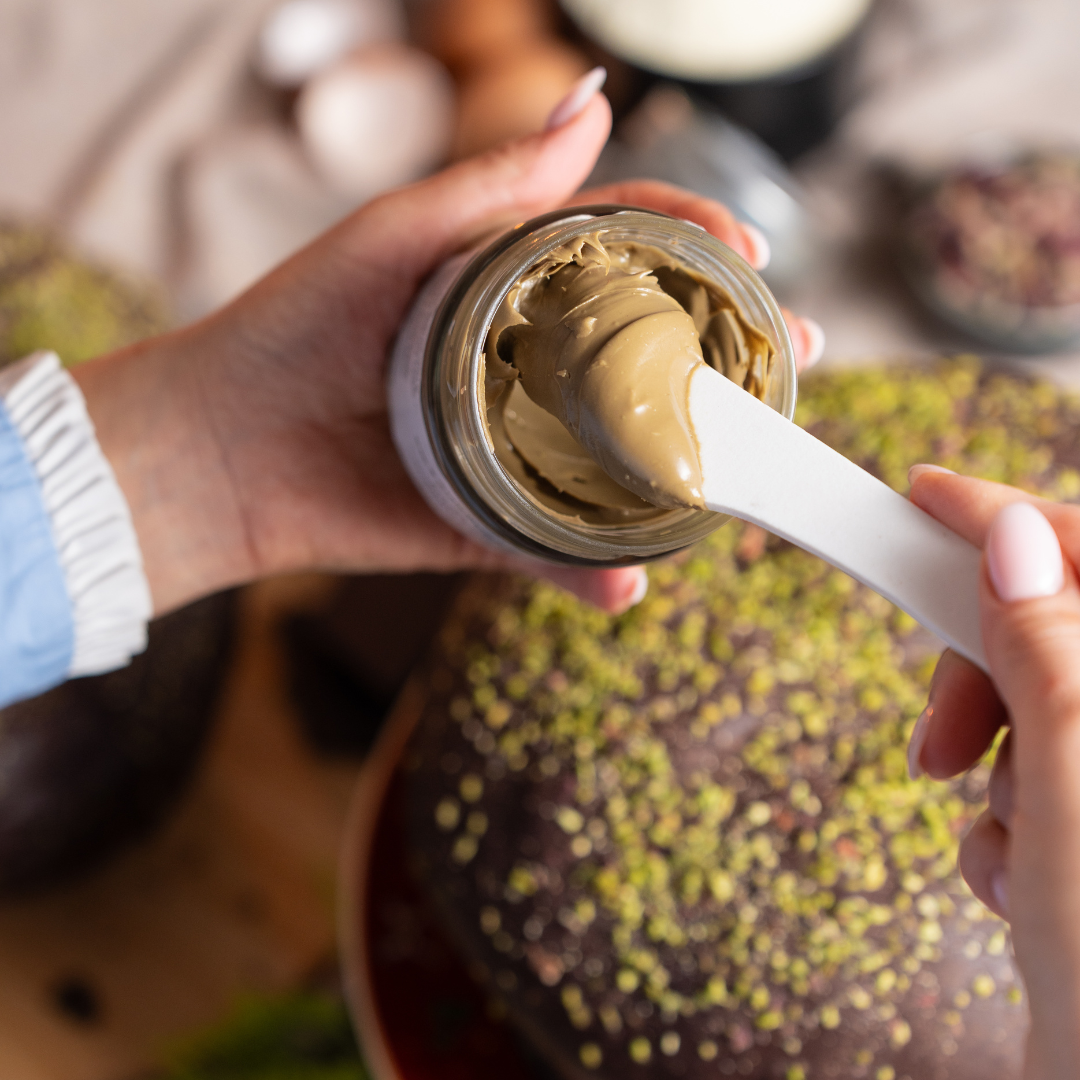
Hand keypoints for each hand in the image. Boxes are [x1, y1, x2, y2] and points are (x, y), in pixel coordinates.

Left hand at [74, 74, 822, 616]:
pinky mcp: (484, 528)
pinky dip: (594, 573)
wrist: (219, 450)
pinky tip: (631, 578)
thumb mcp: (393, 238)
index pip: (627, 258)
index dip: (696, 247)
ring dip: (697, 472)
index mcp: (511, 294)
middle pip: (652, 361)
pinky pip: (555, 553)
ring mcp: (515, 454)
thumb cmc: (293, 326)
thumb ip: (495, 184)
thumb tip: (597, 98)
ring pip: (624, 463)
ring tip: (755, 473)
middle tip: (795, 356)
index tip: (750, 249)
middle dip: (734, 359)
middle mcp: (528, 372)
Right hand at [908, 466, 1079, 1078]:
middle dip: (984, 679)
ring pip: (1037, 713)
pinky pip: (1037, 782)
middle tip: (935, 739)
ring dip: (994, 774)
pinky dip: (1006, 826)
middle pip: (1060, 632)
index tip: (921, 495)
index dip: (1004, 516)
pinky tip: (1023, 887)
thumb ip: (1051, 650)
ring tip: (1010, 852)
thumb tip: (1016, 540)